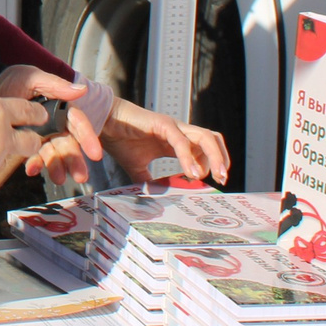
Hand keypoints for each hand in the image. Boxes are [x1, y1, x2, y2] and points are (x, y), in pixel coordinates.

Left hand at [0, 62, 108, 172]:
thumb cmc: (14, 79)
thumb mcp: (34, 78)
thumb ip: (56, 86)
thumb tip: (82, 90)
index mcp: (60, 108)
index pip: (78, 124)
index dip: (88, 138)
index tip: (95, 154)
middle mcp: (54, 125)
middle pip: (68, 144)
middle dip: (75, 160)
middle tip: (80, 176)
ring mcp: (41, 136)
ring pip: (53, 154)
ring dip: (57, 167)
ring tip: (59, 179)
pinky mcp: (27, 144)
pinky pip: (33, 157)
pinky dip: (35, 164)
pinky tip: (31, 170)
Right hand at [97, 99, 231, 185]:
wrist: (103, 124)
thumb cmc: (120, 141)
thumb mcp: (138, 168)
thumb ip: (149, 182)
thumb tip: (155, 201)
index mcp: (177, 141)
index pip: (206, 149)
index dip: (213, 164)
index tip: (211, 183)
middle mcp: (180, 132)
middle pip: (212, 140)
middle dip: (222, 159)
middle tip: (222, 180)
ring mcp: (173, 126)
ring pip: (205, 137)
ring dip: (215, 157)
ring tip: (215, 176)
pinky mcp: (163, 124)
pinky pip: (181, 141)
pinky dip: (189, 157)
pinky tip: (191, 173)